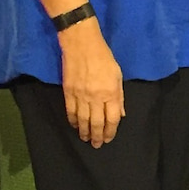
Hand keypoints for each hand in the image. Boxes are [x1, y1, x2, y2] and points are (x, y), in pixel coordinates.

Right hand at [58, 20, 123, 146]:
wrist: (81, 44)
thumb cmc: (104, 57)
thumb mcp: (118, 75)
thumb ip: (119, 96)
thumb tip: (120, 114)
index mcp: (111, 92)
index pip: (112, 119)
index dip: (111, 131)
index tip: (109, 138)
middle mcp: (96, 97)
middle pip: (97, 122)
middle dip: (97, 136)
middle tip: (97, 145)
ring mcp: (80, 95)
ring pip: (82, 120)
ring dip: (84, 132)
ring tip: (86, 139)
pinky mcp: (68, 92)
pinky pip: (70, 111)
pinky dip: (73, 121)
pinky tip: (75, 126)